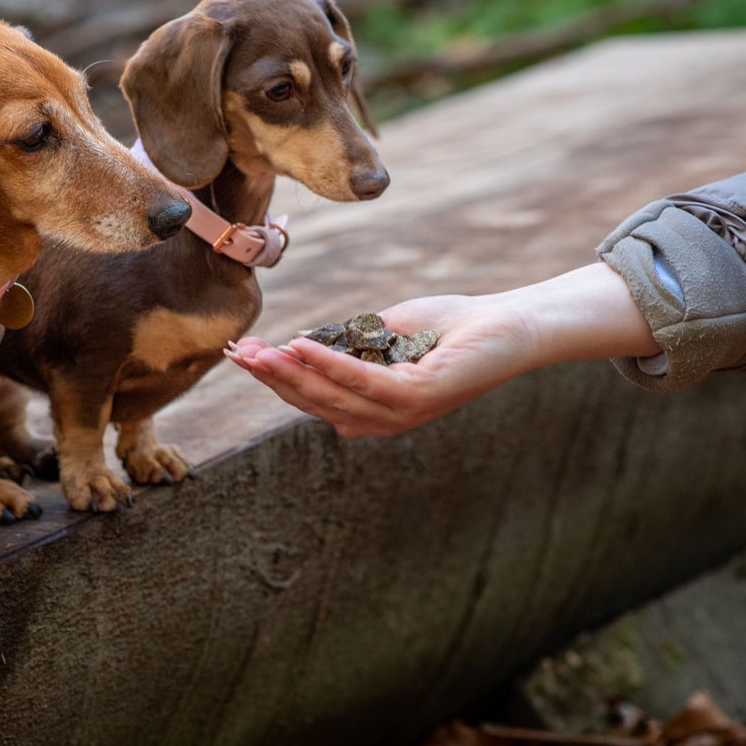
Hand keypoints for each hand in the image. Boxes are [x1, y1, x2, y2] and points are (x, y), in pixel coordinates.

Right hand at [225, 263, 659, 437]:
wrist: (509, 326)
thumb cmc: (452, 326)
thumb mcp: (386, 332)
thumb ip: (348, 342)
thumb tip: (302, 345)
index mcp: (375, 410)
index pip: (313, 398)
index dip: (275, 379)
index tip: (241, 354)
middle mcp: (385, 419)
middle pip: (314, 401)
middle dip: (271, 377)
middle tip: (236, 355)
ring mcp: (402, 412)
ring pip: (330, 396)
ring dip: (289, 372)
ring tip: (257, 351)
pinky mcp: (419, 395)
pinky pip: (363, 380)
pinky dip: (328, 363)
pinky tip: (299, 345)